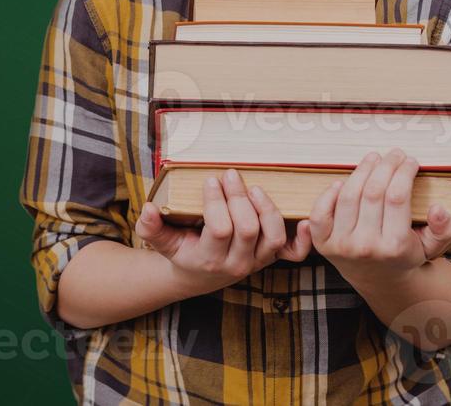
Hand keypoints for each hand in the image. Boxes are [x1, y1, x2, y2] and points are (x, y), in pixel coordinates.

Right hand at [136, 168, 312, 297]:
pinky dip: (302, 236)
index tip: (210, 180)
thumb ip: (150, 227)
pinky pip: (293, 251)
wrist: (200, 275)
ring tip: (253, 188)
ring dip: (266, 207)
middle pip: (247, 228)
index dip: (216, 202)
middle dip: (238, 197)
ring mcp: (257, 261)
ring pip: (272, 236)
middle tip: (230, 174)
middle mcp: (237, 264)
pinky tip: (304, 218)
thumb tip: (146, 209)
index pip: (220, 228)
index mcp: (210, 259)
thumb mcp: (162, 242)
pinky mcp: (271, 257)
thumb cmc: (182, 251)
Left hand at [307, 150, 450, 287]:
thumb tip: (437, 208)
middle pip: (373, 192)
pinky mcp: (323, 244)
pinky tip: (343, 181)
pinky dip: (328, 193)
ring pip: (349, 195)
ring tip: (373, 158)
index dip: (404, 172)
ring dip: (361, 170)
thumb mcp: (433, 247)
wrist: (380, 281)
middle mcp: (366, 247)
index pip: (397, 197)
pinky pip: (320, 213)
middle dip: (386, 165)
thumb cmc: (406, 255)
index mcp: (395, 247)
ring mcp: (342, 246)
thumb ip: (444, 229)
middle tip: (394, 154)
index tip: (411, 160)